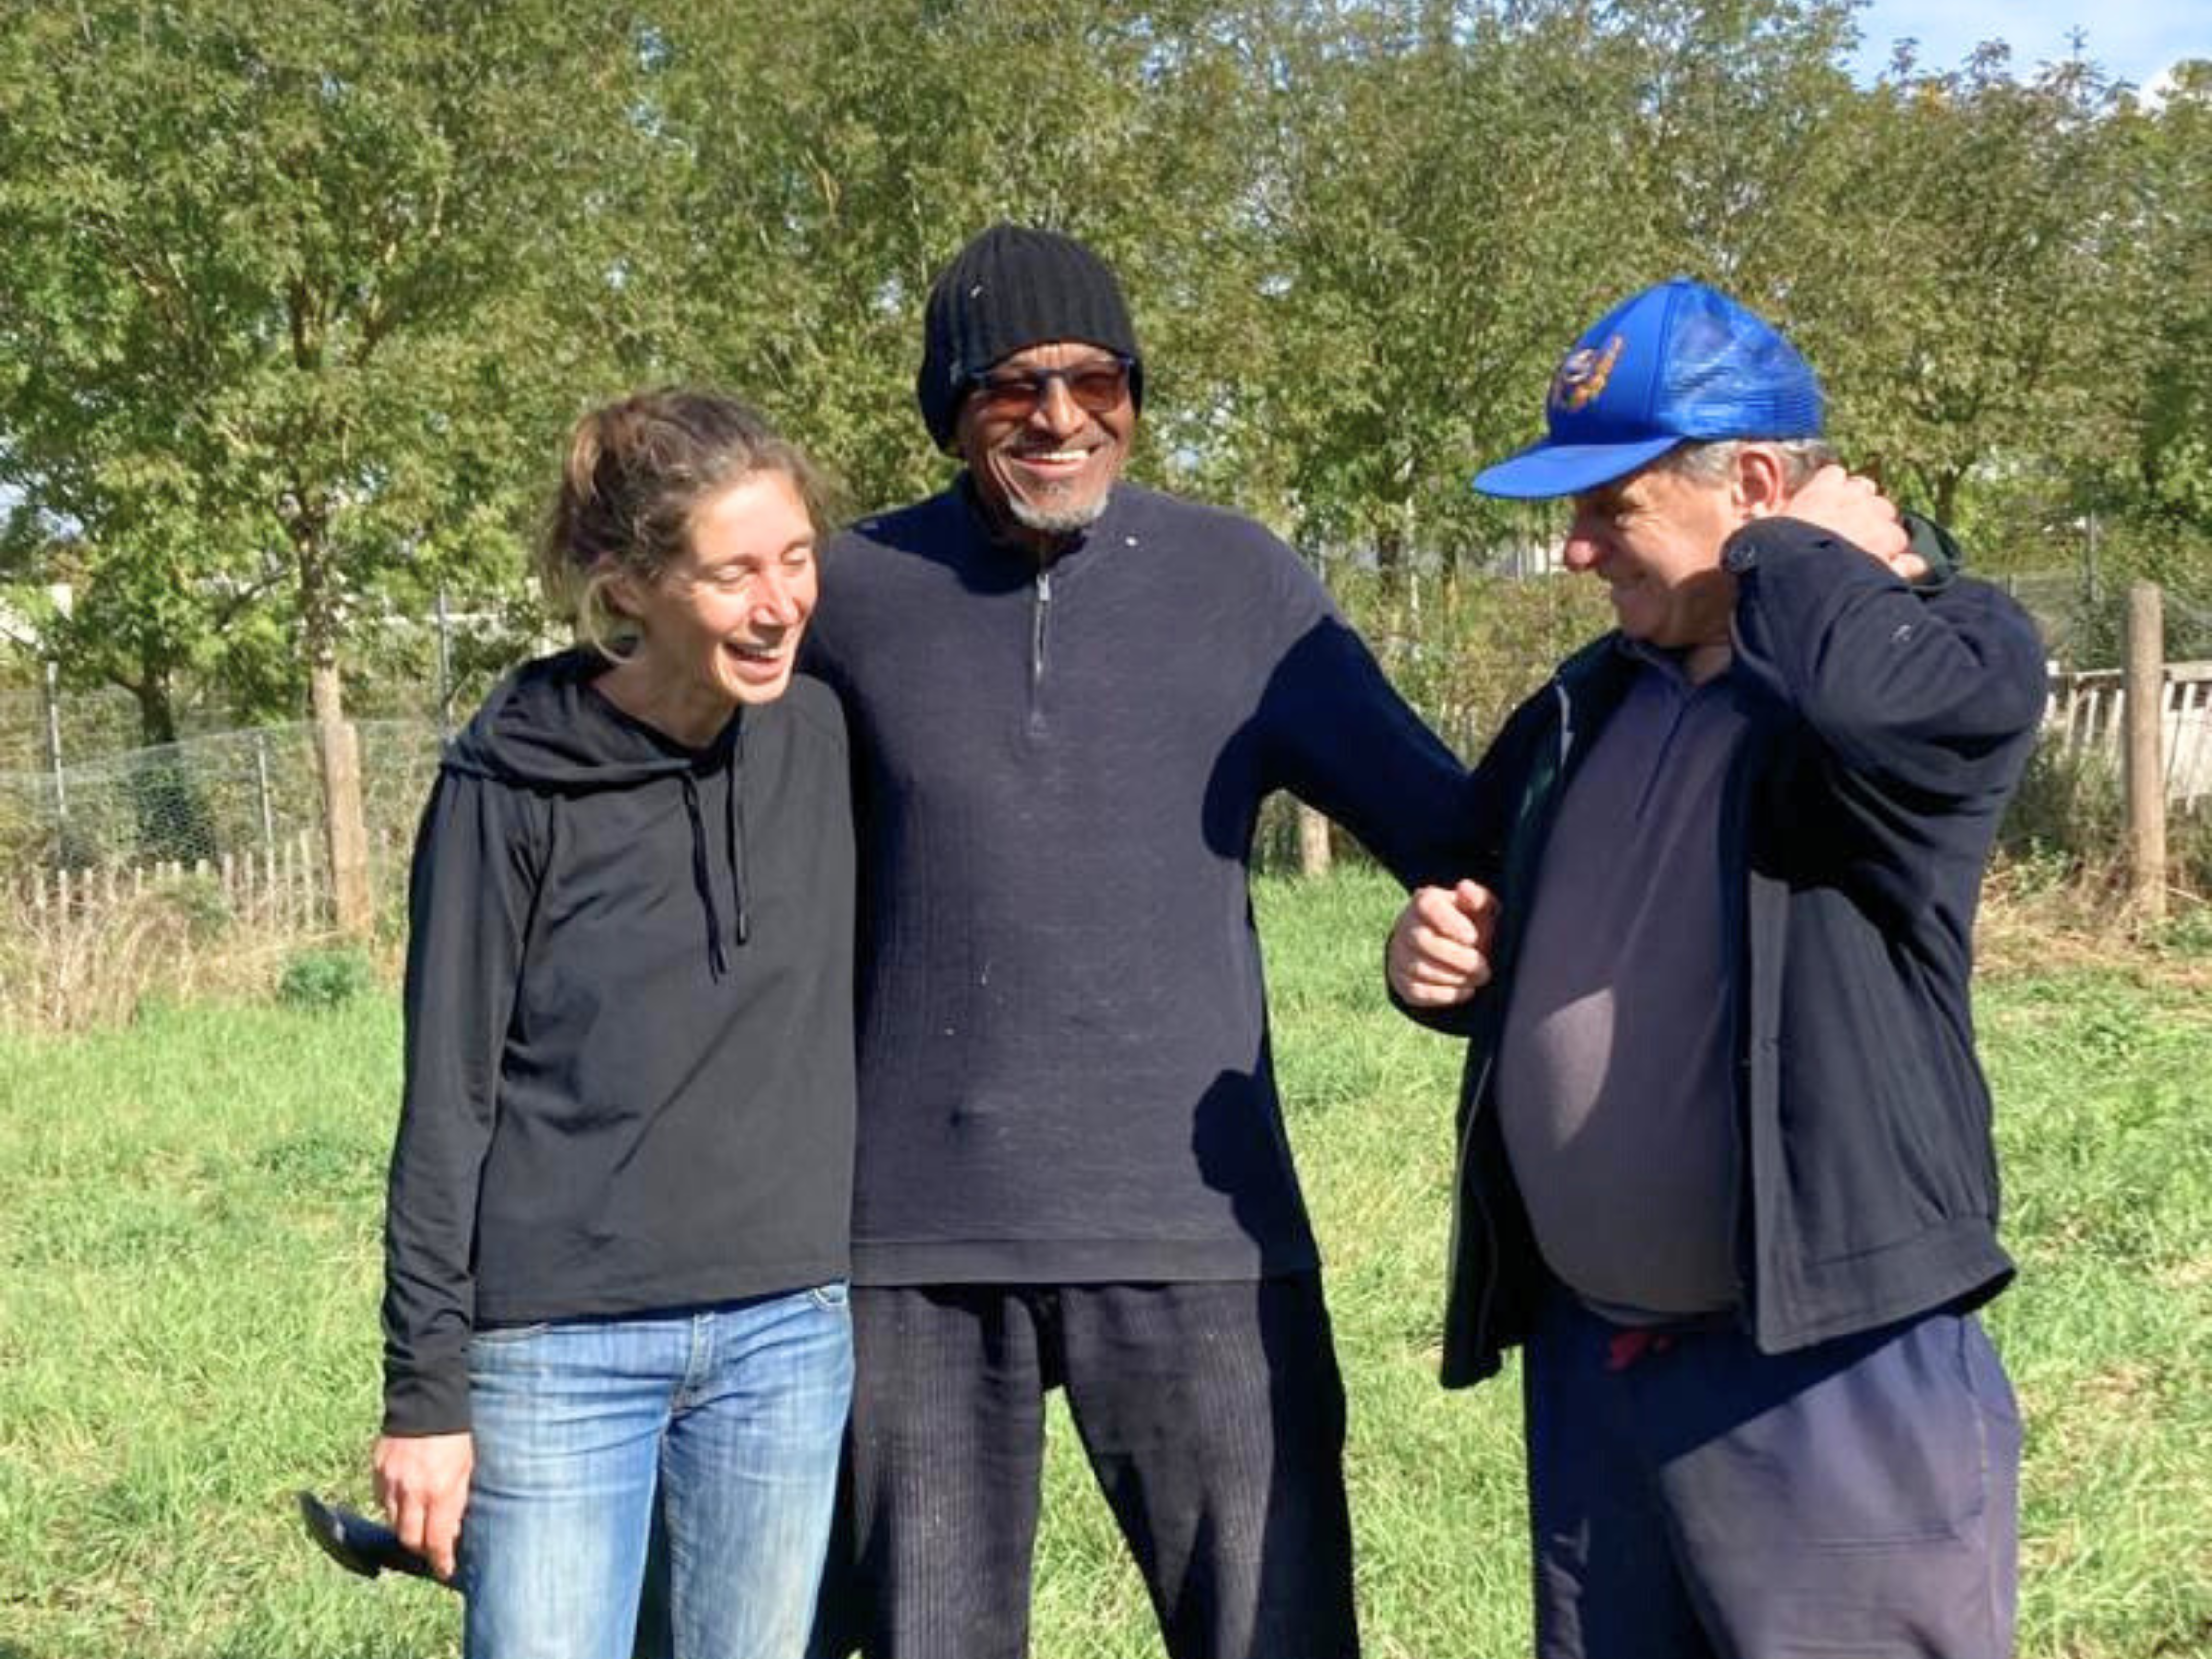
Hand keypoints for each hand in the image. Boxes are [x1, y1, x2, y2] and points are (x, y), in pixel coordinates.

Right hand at [373, 1431, 473, 1580]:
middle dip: (420, 1548)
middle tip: (430, 1548)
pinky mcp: (377, 1472)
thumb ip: (457, 1501)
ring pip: (393, 1522)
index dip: (440, 1560)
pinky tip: (406, 1496)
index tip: (444, 1570)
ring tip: (419, 1519)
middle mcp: (411, 1492)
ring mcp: (390, 1483)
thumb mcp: (467, 1468)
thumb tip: (450, 1531)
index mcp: (438, 1491)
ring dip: (406, 1527)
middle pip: (409, 1538)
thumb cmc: (454, 1435)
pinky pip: (382, 1500)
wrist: (426, 1402)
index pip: (436, 1540)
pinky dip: (393, 1505)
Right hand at [1387, 881, 1498, 1007]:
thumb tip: (1465, 888)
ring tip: (1478, 979)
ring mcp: (1399, 953)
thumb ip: (1478, 897)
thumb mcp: (1481, 909)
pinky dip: (1445, 995)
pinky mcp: (1400, 980)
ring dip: (1455, 978)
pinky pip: (1416, 991)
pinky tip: (1466, 991)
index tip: (1472, 937)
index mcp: (1425, 901)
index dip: (1450, 923)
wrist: (1450, 950)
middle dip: (1458, 958)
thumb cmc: (1470, 924)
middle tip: (1484, 969)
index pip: (1427, 905)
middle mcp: (1406, 925)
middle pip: (1422, 940)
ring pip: (1420, 968)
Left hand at [1784, 464, 1923, 578]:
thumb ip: (1901, 570)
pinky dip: (1830, 482)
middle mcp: (1875, 512)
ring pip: (1864, 488)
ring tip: (1838, 513)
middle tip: (1851, 537)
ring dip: (1855, 499)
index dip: (1884, 546)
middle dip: (1871, 522)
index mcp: (1888, 537)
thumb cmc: (1833, 580)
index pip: (1897, 537)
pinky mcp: (1824, 487)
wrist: (1794, 566)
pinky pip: (1835, 474)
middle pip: (1883, 510)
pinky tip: (1821, 495)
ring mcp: (1850, 496)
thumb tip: (1920, 563)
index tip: (1871, 554)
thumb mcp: (1874, 581)